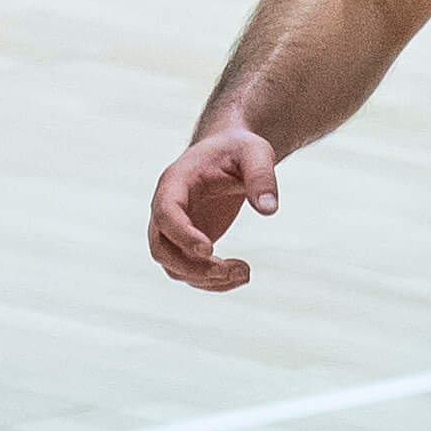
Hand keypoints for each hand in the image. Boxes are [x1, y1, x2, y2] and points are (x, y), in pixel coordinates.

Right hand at [148, 127, 279, 290]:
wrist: (229, 152)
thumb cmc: (240, 149)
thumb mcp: (256, 152)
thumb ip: (261, 176)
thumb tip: (269, 210)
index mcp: (175, 182)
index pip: (165, 213)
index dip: (182, 234)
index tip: (209, 249)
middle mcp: (166, 208)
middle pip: (161, 249)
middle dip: (192, 267)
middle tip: (230, 270)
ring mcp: (173, 229)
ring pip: (173, 267)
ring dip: (206, 279)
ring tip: (245, 272)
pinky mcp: (188, 243)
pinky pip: (190, 272)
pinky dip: (213, 281)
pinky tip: (242, 274)